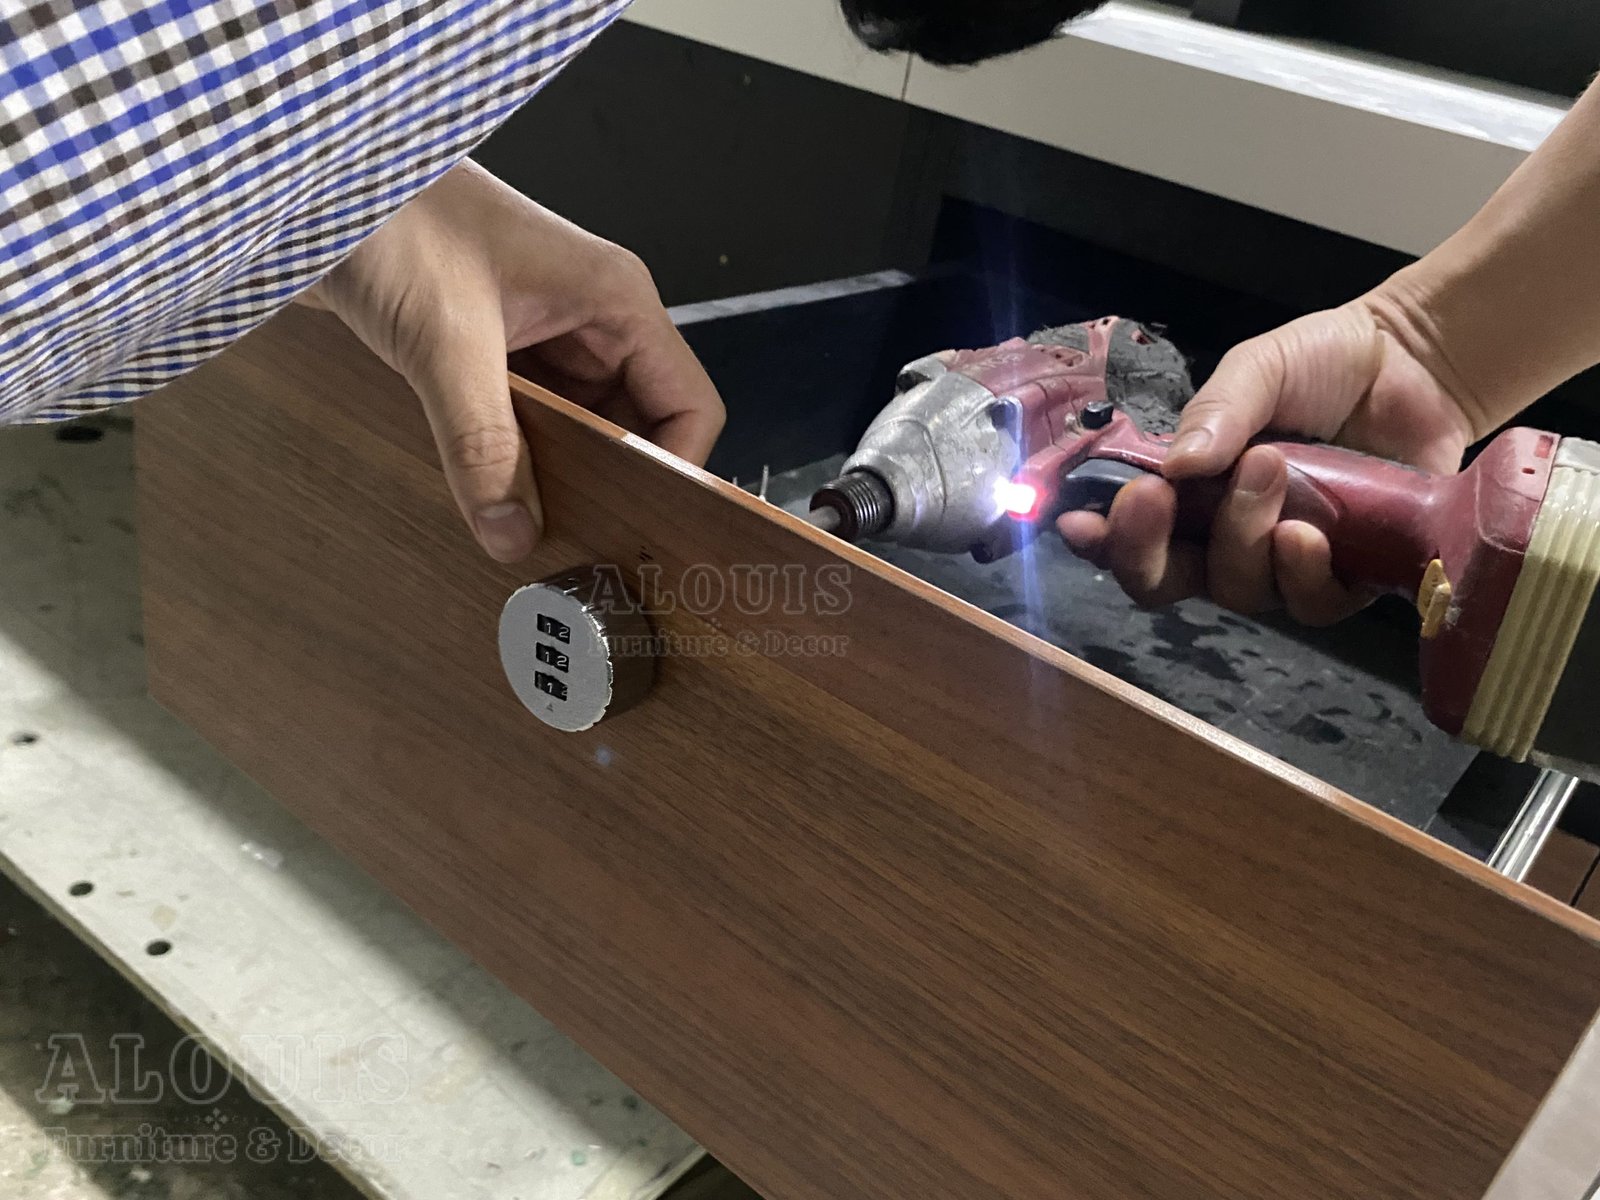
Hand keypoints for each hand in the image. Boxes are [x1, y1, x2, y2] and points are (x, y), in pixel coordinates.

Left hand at [301, 160, 723, 561]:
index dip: (676, 470)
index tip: (639, 527)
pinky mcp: (492, 353)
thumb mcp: (444, 340)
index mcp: (612, 298)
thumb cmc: (388, 216)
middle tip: (577, 542)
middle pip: (635, 425)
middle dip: (609, 484)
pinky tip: (486, 493)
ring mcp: (541, 336)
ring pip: (577, 430)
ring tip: (527, 524)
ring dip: (554, 476)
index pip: (688, 403)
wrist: (303, 181)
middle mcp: (589, 318)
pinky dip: (510, 460)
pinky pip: (524, 423)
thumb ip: (481, 442)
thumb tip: (511, 531)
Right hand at [1057, 292, 1482, 623]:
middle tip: (1163, 499)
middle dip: (1151, 553)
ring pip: (1239, 590)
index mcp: (1191, 493)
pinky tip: (1307, 535)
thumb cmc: (1323, 362)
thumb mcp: (1258, 368)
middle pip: (1168, 582)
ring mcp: (1286, 561)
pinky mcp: (1350, 574)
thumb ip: (1218, 411)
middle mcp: (1228, 537)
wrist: (1417, 361)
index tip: (1081, 525)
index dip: (1102, 543)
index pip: (1132, 537)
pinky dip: (1301, 576)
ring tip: (1269, 468)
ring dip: (1241, 538)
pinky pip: (1312, 605)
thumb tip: (1177, 464)